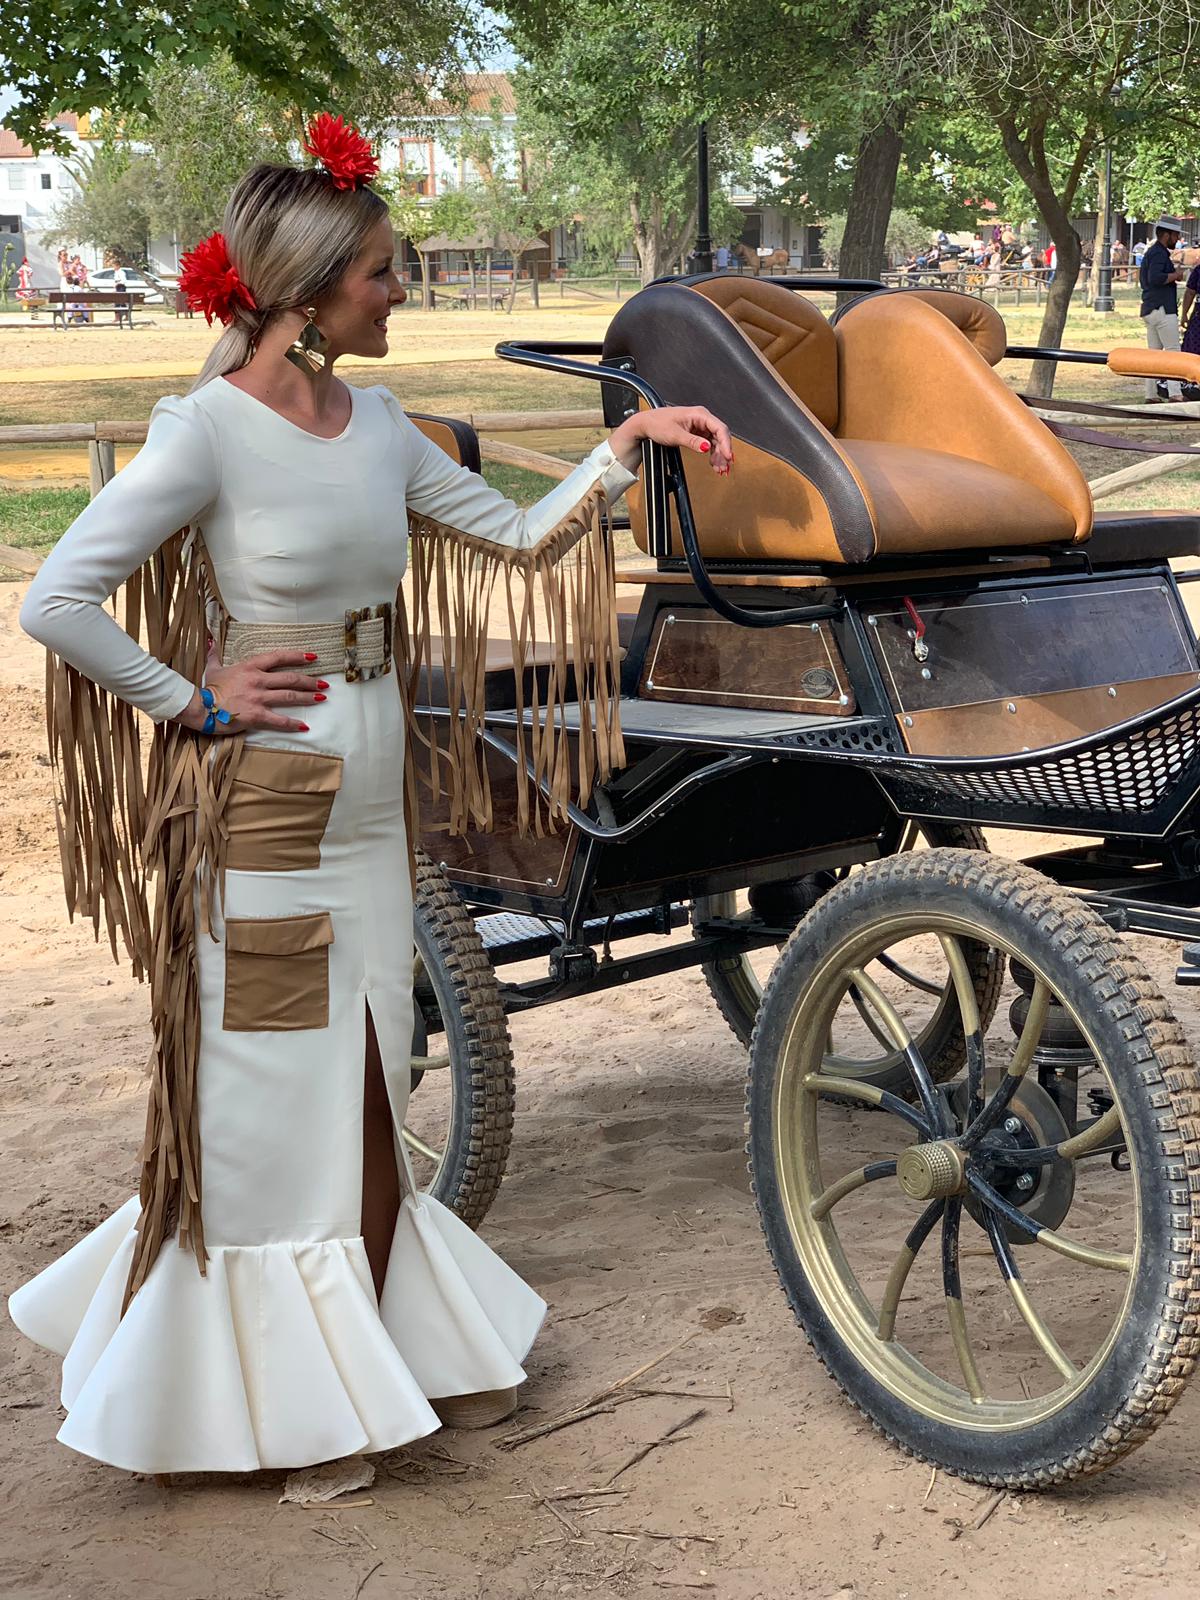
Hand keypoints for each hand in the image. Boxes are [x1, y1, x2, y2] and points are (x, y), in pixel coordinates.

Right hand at [174, 649, 327, 734]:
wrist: (200, 707)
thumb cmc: (208, 689)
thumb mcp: (213, 668)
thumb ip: (215, 654)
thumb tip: (210, 640)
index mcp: (250, 667)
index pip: (279, 657)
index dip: (298, 656)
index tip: (313, 657)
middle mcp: (258, 680)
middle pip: (290, 678)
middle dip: (310, 680)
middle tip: (324, 683)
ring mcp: (259, 698)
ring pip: (289, 696)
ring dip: (308, 697)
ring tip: (321, 697)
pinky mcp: (257, 715)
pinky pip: (280, 720)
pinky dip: (293, 724)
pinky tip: (305, 725)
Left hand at [608, 405, 733, 475]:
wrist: (646, 425)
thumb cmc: (657, 424)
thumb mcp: (675, 435)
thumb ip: (692, 442)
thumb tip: (707, 447)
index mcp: (699, 414)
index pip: (720, 428)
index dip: (726, 443)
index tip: (728, 456)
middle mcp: (702, 418)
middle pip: (720, 436)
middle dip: (723, 452)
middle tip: (724, 467)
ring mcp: (700, 426)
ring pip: (716, 442)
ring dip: (719, 456)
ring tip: (720, 470)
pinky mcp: (697, 433)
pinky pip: (710, 444)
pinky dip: (713, 454)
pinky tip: (714, 464)